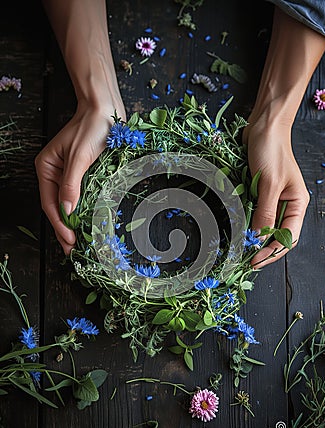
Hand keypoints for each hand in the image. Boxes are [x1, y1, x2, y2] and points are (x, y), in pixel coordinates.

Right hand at [35, 102, 125, 253]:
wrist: (105, 108)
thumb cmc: (91, 127)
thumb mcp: (80, 157)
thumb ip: (71, 185)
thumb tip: (67, 212)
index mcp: (46, 168)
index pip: (50, 203)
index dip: (59, 225)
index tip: (69, 242)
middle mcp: (55, 173)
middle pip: (58, 207)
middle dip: (65, 229)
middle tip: (73, 251)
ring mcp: (69, 174)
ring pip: (69, 204)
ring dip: (74, 223)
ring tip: (80, 243)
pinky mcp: (84, 174)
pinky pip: (81, 196)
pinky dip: (84, 211)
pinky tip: (89, 223)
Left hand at [243, 116, 309, 267]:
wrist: (263, 126)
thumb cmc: (271, 150)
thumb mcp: (269, 183)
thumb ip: (265, 212)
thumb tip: (259, 238)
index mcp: (297, 203)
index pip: (288, 237)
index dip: (272, 252)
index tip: (255, 261)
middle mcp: (286, 204)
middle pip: (276, 235)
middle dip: (262, 249)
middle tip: (245, 260)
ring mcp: (272, 199)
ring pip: (264, 226)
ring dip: (253, 238)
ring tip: (240, 250)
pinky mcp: (259, 193)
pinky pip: (253, 213)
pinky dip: (246, 223)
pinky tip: (237, 230)